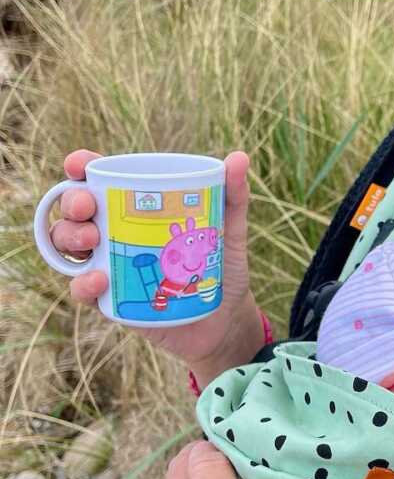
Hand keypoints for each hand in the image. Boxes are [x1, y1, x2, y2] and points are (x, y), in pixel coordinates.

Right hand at [49, 149, 258, 367]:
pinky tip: (99, 279)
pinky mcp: (113, 301)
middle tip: (87, 206)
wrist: (228, 320)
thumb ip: (233, 196)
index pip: (100, 182)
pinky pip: (84, 291)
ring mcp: (111, 266)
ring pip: (71, 247)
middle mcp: (116, 233)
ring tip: (92, 240)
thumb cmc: (223, 268)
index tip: (78, 165)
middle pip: (76, 211)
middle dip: (72, 202)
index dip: (81, 169)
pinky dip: (83, 283)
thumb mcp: (230, 230)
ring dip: (69, 237)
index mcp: (138, 209)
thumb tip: (240, 157)